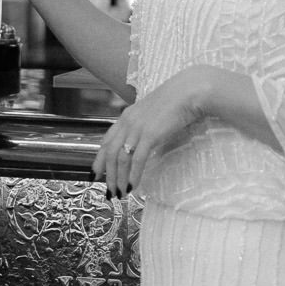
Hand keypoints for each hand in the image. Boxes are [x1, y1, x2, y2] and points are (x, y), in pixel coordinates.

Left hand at [92, 69, 207, 198]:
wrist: (188, 92)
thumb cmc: (175, 102)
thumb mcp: (151, 113)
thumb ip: (142, 126)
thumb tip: (141, 143)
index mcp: (126, 117)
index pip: (106, 141)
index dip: (98, 159)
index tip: (96, 174)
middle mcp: (127, 123)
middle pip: (109, 153)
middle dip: (108, 175)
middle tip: (109, 192)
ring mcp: (137, 129)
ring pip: (121, 159)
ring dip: (119, 179)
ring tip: (121, 193)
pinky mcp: (150, 135)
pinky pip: (137, 159)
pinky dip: (134, 175)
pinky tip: (134, 186)